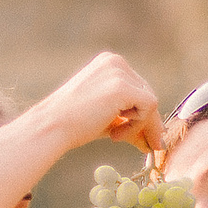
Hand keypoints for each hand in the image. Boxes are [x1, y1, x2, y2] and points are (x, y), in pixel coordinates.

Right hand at [39, 52, 160, 154]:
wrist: (52, 126)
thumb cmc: (74, 124)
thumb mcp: (107, 117)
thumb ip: (130, 120)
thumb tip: (155, 139)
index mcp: (109, 63)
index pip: (139, 88)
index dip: (143, 114)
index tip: (145, 136)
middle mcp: (116, 61)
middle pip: (147, 94)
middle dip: (149, 123)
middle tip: (150, 146)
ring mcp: (119, 71)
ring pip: (150, 102)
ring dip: (139, 126)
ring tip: (116, 137)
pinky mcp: (123, 86)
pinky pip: (148, 108)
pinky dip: (137, 125)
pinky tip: (115, 134)